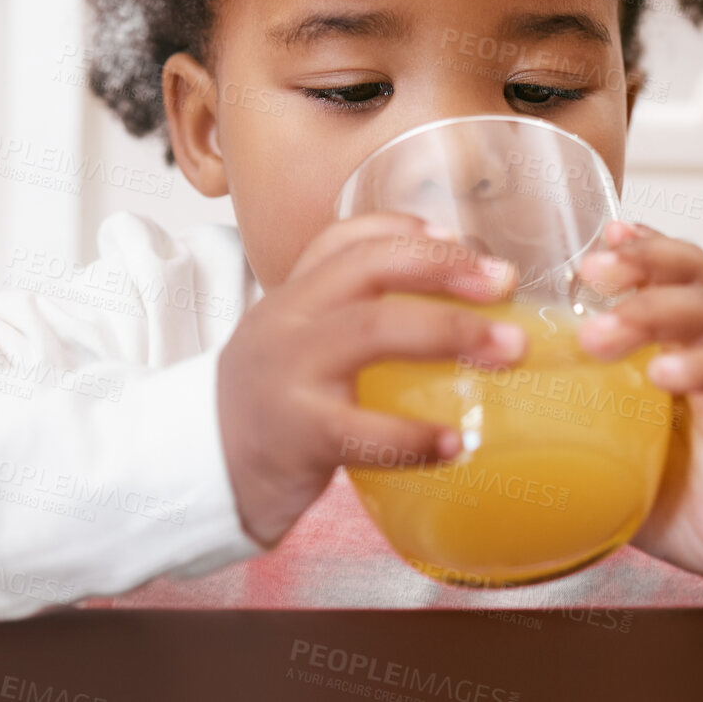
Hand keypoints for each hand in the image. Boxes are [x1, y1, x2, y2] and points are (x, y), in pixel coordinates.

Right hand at [216, 212, 522, 546]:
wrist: (194, 472)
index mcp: (294, 294)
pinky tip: (458, 444)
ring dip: (450, 334)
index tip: (467, 242)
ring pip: (371, 332)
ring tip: (508, 350)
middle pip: (369, 270)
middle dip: (445, 268)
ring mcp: (288, 374)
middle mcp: (288, 321)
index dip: (411, 231)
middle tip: (506, 284)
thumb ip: (355, 316)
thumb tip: (461, 304)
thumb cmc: (271, 407)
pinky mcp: (294, 434)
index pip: (347, 238)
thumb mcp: (297, 342)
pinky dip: (414, 436)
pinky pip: (361, 431)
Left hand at [577, 220, 702, 601]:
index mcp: (676, 334)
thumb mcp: (606, 437)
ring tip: (598, 337)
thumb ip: (561, 413)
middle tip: (588, 271)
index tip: (597, 234)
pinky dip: (700, 367)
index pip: (664, 265)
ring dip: (651, 313)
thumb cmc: (672, 483)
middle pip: (689, 270)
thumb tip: (476, 413)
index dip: (636, 243)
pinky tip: (663, 373)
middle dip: (639, 260)